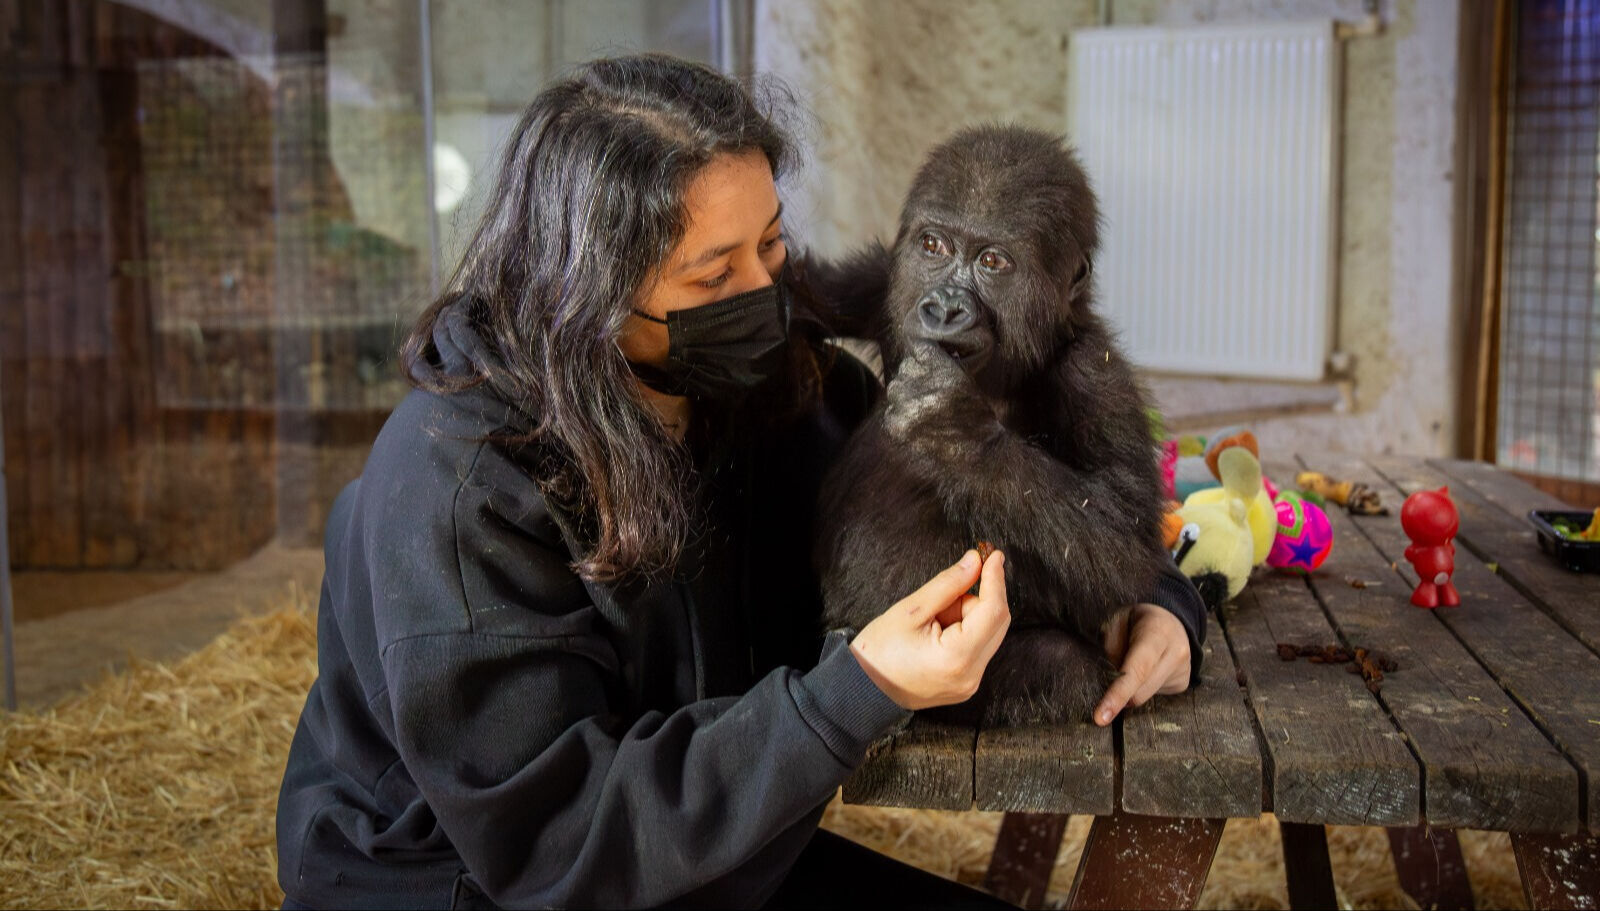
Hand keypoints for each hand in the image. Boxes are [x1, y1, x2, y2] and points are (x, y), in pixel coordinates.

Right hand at [849, 549, 1010, 710]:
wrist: (864, 689)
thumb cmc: (879, 651)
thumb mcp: (911, 610)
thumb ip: (948, 584)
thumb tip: (975, 562)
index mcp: (957, 658)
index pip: (993, 612)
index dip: (995, 580)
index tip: (993, 556)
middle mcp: (971, 675)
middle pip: (996, 623)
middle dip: (977, 599)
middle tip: (948, 590)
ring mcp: (970, 683)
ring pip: (988, 634)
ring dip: (967, 616)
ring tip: (933, 620)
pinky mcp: (966, 684)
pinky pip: (977, 648)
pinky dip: (964, 631)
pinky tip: (938, 632)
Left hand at [883, 342, 998, 462]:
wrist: (977, 451)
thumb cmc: (974, 412)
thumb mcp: (964, 377)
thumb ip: (940, 360)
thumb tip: (918, 348)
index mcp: (942, 371)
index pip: (920, 348)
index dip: (928, 358)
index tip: (935, 369)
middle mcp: (923, 387)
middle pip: (906, 367)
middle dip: (916, 376)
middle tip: (931, 392)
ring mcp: (908, 408)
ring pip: (895, 387)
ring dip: (906, 395)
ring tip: (925, 408)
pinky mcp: (899, 426)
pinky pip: (890, 411)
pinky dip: (901, 416)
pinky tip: (918, 422)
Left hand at [1093, 602, 1191, 725]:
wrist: (1167, 620)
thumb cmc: (1134, 620)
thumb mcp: (1116, 622)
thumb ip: (1109, 650)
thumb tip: (1103, 684)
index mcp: (1159, 631)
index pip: (1137, 669)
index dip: (1117, 694)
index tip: (1100, 717)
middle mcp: (1177, 652)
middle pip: (1140, 691)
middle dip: (1118, 694)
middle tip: (1107, 674)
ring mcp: (1184, 670)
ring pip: (1146, 697)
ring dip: (1131, 689)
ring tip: (1132, 662)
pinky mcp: (1183, 683)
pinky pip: (1154, 695)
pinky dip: (1142, 688)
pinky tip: (1146, 670)